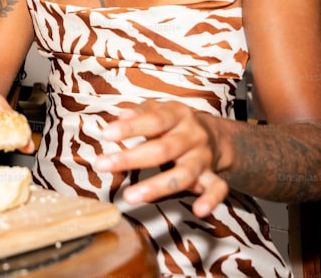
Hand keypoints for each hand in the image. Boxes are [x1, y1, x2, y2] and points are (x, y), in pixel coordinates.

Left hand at [96, 100, 229, 217]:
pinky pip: (217, 189)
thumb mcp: (158, 110)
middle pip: (163, 149)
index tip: (107, 134)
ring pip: (184, 174)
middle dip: (131, 159)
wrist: (213, 135)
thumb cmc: (173, 124)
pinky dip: (211, 200)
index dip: (131, 127)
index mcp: (178, 115)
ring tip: (130, 196)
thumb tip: (121, 116)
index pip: (154, 120)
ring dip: (157, 187)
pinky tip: (199, 211)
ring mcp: (203, 157)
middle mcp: (192, 136)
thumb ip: (140, 113)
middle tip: (102, 165)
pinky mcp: (212, 176)